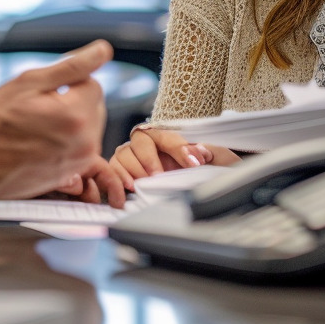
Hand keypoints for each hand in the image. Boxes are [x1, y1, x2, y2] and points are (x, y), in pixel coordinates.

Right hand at [0, 40, 120, 203]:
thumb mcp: (29, 82)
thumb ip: (72, 66)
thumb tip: (103, 51)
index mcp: (77, 116)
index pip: (93, 84)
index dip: (66, 83)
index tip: (42, 94)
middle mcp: (85, 143)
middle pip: (94, 107)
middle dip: (72, 102)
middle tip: (37, 110)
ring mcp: (78, 163)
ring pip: (88, 128)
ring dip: (69, 122)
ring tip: (35, 128)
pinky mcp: (71, 176)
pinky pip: (79, 148)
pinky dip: (65, 141)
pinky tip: (39, 143)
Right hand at [109, 127, 239, 190]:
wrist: (189, 181)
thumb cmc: (195, 168)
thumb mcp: (210, 160)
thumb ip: (209, 153)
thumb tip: (201, 151)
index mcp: (167, 136)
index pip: (170, 137)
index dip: (180, 149)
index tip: (194, 162)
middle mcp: (147, 142)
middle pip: (141, 140)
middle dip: (150, 159)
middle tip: (159, 175)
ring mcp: (132, 154)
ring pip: (124, 152)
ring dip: (134, 168)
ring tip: (144, 183)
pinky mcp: (120, 168)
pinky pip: (113, 167)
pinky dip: (119, 176)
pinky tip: (130, 187)